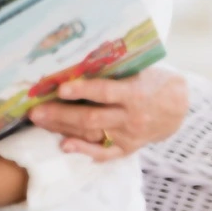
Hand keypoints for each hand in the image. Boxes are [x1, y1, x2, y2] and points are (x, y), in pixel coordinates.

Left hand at [27, 66, 187, 161]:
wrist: (176, 106)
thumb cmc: (150, 79)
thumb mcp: (137, 67)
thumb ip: (113, 68)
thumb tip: (76, 58)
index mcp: (135, 92)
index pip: (106, 92)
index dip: (83, 90)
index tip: (60, 88)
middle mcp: (131, 117)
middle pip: (91, 118)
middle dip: (60, 114)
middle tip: (35, 110)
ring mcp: (128, 135)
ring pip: (92, 134)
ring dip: (63, 128)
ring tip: (40, 121)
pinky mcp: (127, 148)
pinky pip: (104, 153)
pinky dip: (84, 150)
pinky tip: (64, 145)